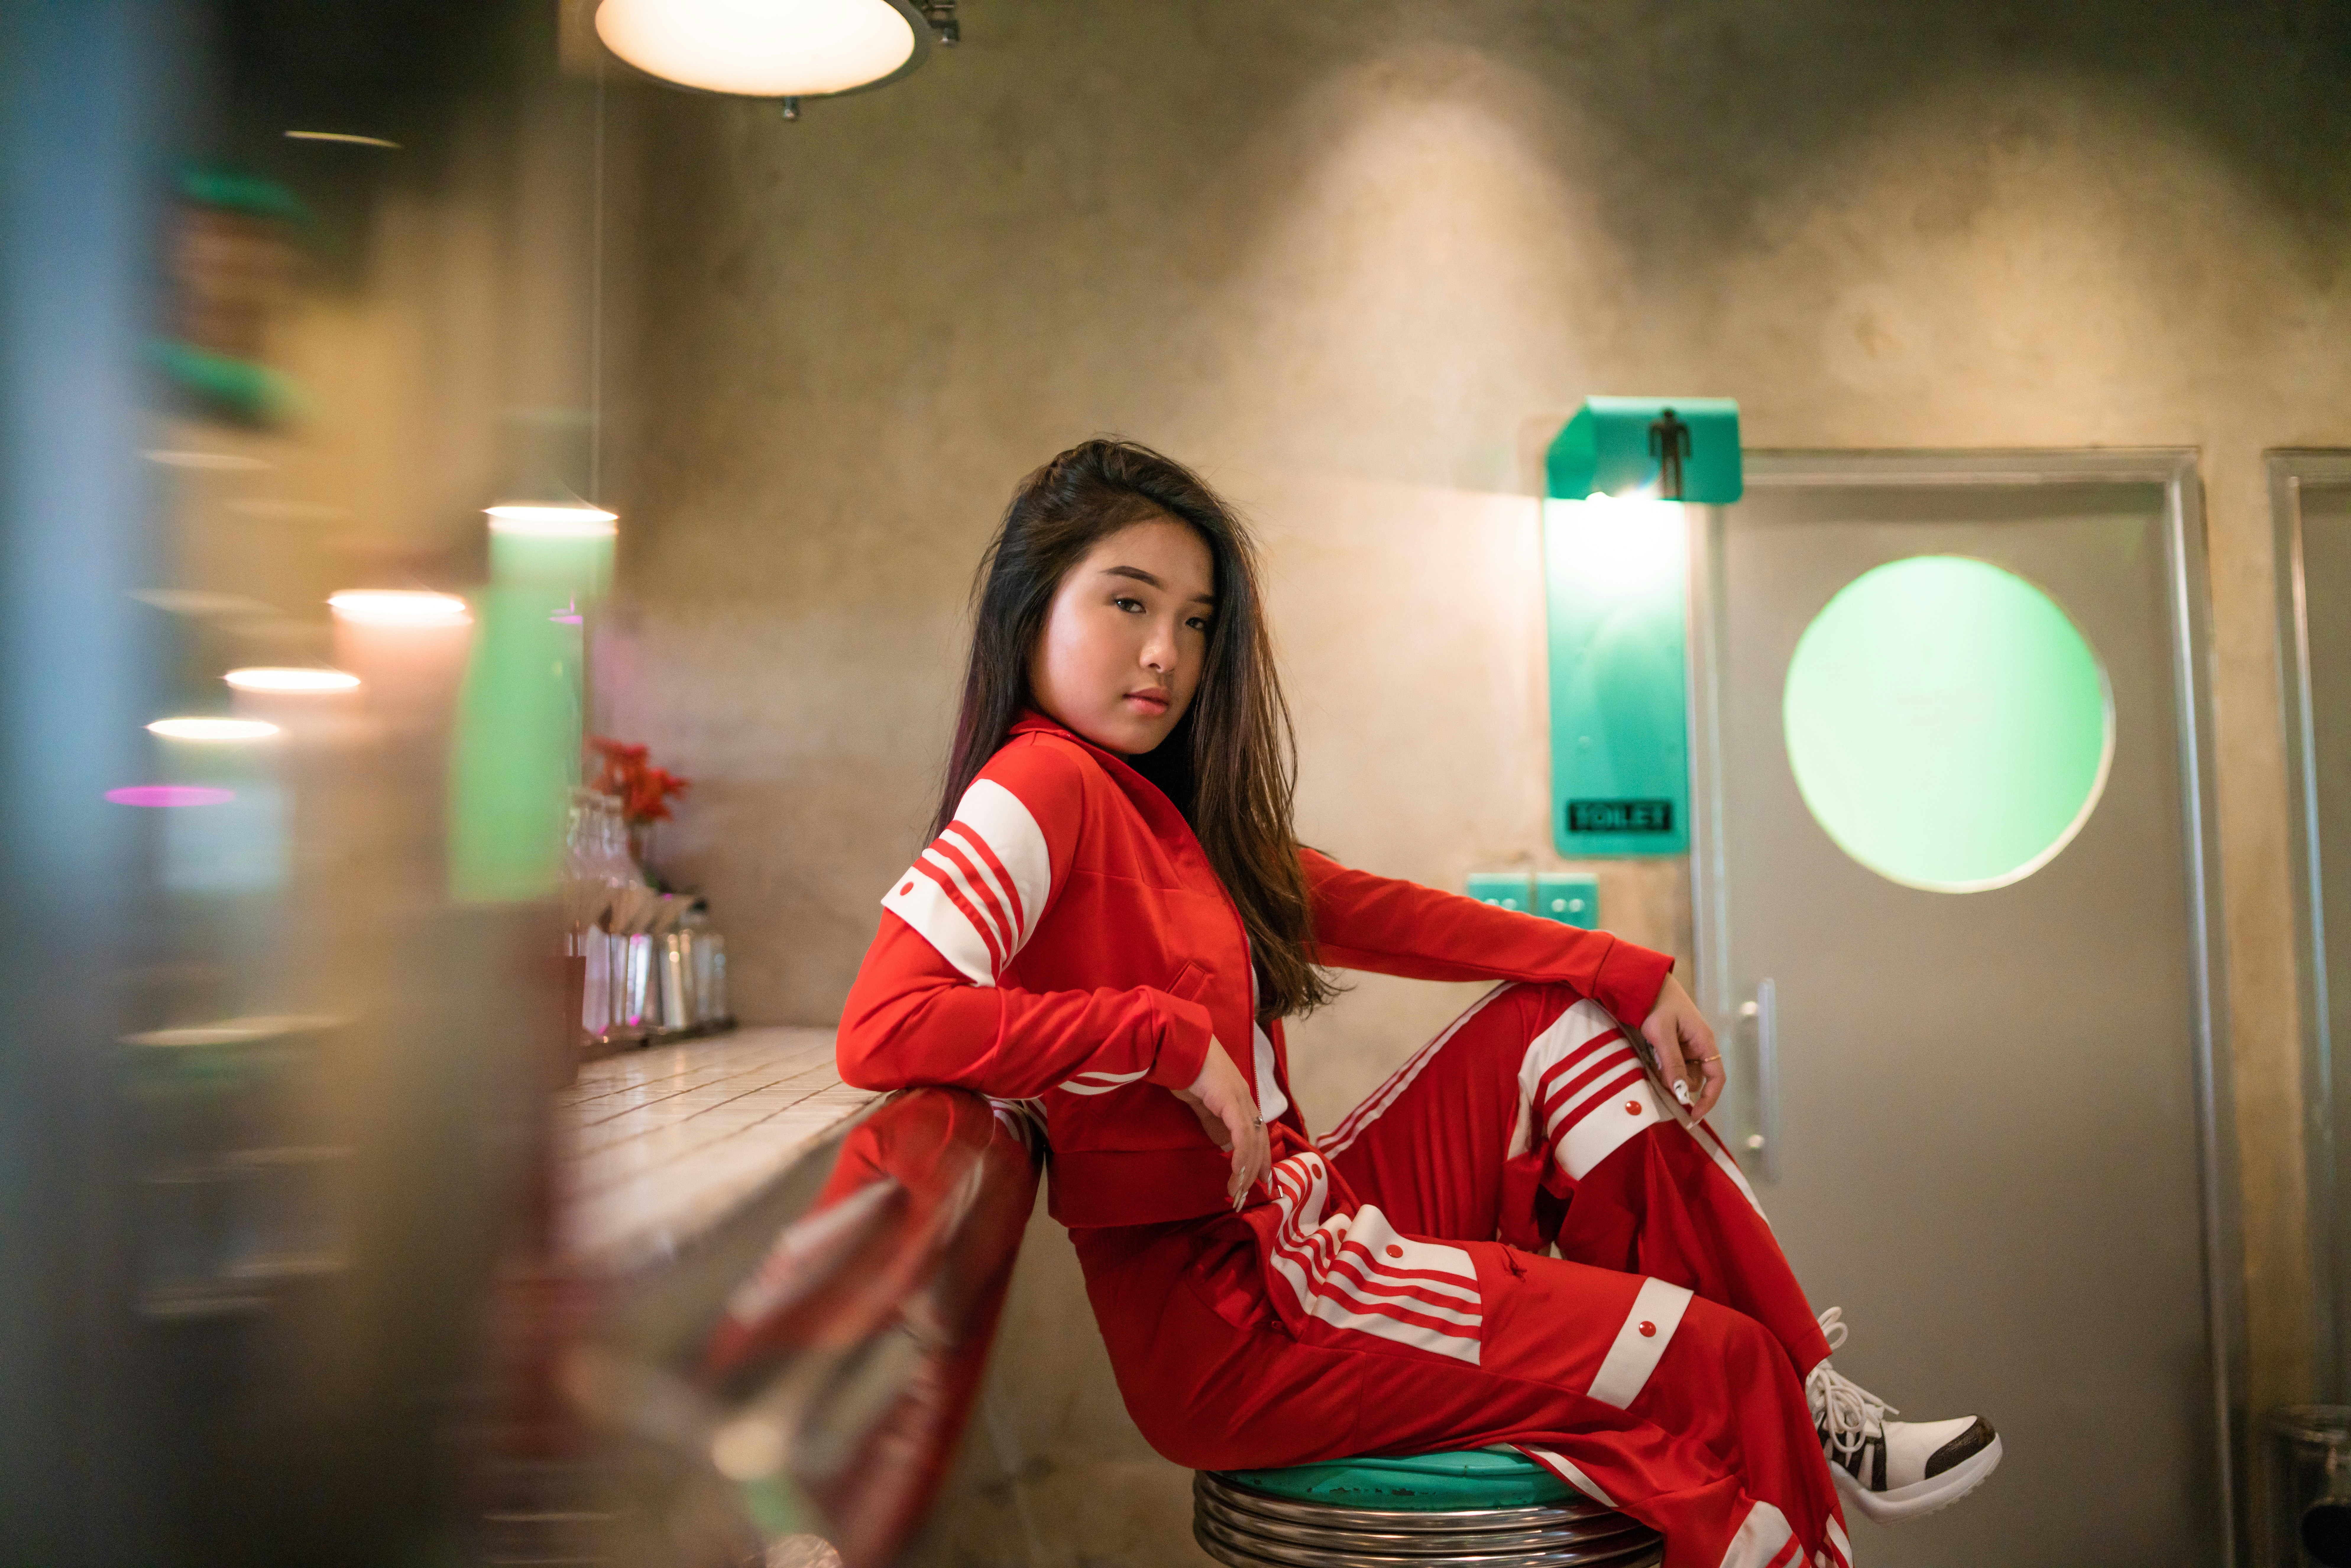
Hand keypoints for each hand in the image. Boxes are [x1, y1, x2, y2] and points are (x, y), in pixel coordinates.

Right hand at [1171, 1037, 1269, 1209]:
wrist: (1179, 1047)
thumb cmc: (1187, 1070)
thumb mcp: (1202, 1102)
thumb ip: (1213, 1121)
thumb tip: (1222, 1143)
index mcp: (1240, 1099)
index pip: (1257, 1132)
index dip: (1260, 1156)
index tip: (1260, 1179)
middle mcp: (1246, 1100)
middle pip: (1260, 1139)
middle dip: (1257, 1168)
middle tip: (1249, 1193)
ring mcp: (1241, 1100)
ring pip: (1253, 1141)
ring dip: (1246, 1169)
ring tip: (1237, 1191)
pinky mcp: (1232, 1102)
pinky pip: (1242, 1136)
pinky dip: (1241, 1156)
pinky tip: (1236, 1172)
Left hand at [1641, 974, 1724, 1121]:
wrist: (1644, 981)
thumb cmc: (1655, 1002)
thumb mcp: (1661, 1033)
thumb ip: (1672, 1061)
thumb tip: (1680, 1091)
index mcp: (1704, 1041)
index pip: (1717, 1078)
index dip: (1708, 1099)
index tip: (1693, 1115)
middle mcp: (1699, 1045)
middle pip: (1695, 1078)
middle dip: (1678, 1085)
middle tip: (1656, 1080)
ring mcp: (1686, 1044)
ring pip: (1681, 1073)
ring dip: (1667, 1076)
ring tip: (1650, 1062)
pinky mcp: (1674, 1043)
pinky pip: (1672, 1063)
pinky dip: (1662, 1067)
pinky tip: (1649, 1059)